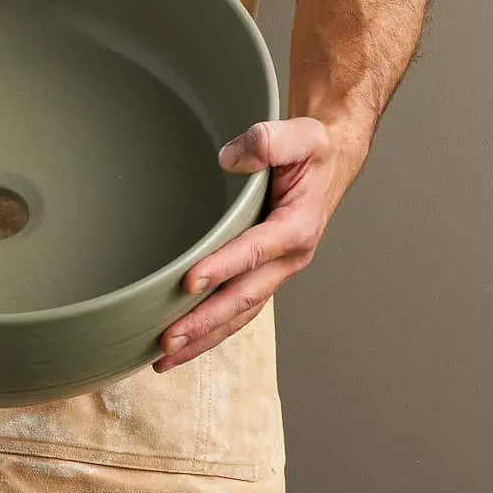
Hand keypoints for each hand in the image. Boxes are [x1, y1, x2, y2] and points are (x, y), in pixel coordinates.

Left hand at [153, 117, 354, 372]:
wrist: (329, 162)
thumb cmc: (311, 149)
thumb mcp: (300, 134)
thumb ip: (267, 141)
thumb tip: (229, 159)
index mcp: (296, 226)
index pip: (255, 251)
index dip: (223, 267)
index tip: (190, 282)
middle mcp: (288, 258)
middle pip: (243, 298)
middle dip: (204, 322)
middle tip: (166, 340)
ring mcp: (275, 271)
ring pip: (239, 315)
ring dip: (202, 338)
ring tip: (163, 358)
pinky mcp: (263, 275)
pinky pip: (237, 311)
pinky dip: (210, 331)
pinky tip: (180, 346)